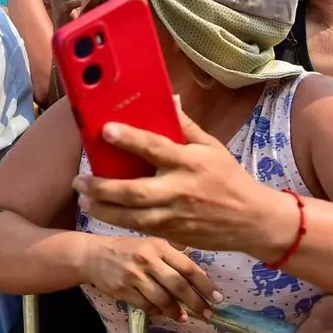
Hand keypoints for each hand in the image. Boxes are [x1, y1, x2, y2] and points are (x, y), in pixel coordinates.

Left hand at [72, 101, 286, 255]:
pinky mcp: (174, 233)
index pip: (156, 147)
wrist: (253, 220)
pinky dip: (119, 221)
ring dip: (104, 209)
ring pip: (133, 216)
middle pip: (135, 191)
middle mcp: (181, 190)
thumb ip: (186, 126)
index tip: (105, 129)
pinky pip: (141, 227)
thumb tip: (170, 99)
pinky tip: (103, 211)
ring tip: (84, 198)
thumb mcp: (212, 147)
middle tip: (79, 180)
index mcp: (190, 162)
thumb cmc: (230, 178)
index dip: (129, 138)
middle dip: (103, 187)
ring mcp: (176, 215)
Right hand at [79, 234, 220, 320]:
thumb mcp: (150, 243)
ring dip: (177, 311)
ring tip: (184, 317)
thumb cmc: (127, 249)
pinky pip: (146, 305)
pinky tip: (163, 313)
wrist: (93, 255)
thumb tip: (199, 275)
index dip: (205, 284)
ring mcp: (134, 276)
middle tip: (207, 313)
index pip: (187, 266)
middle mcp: (147, 260)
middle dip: (196, 302)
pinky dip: (157, 311)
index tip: (217, 297)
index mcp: (158, 246)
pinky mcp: (122, 290)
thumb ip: (173, 254)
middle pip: (178, 285)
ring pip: (162, 299)